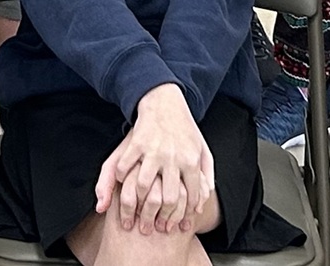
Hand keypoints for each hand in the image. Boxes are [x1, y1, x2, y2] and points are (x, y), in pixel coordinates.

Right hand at [96, 84, 211, 233]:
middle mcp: (173, 157)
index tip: (177, 224)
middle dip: (161, 217)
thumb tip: (205, 197)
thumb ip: (207, 174)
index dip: (184, 214)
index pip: (191, 196)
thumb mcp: (203, 148)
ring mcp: (154, 150)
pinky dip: (122, 178)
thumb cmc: (185, 129)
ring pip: (144, 186)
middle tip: (153, 227)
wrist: (165, 101)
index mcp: (191, 160)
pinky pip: (126, 167)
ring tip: (135, 212)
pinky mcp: (137, 143)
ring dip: (138, 202)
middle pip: (169, 198)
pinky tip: (123, 183)